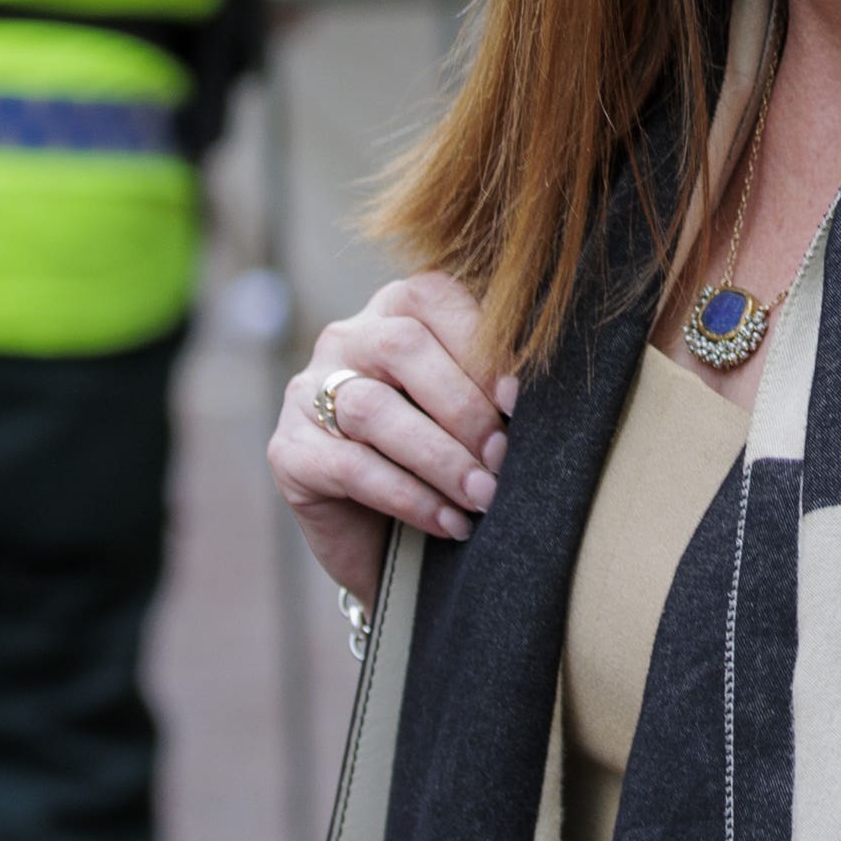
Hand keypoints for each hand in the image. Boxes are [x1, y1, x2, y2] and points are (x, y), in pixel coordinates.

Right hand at [271, 272, 516, 608]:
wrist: (391, 541)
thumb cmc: (447, 461)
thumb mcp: (473, 415)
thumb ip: (495, 388)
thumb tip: (551, 398)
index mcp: (395, 311)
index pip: (433, 298)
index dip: (480, 345)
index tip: (521, 404)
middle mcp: (345, 340)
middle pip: (401, 347)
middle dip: (462, 407)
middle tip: (503, 460)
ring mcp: (307, 393)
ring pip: (372, 408)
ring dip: (438, 457)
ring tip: (482, 496)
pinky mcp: (289, 453)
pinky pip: (349, 466)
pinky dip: (408, 497)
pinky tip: (449, 523)